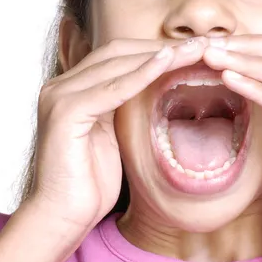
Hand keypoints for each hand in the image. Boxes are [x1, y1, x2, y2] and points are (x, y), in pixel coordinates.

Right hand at [30, 37, 206, 234]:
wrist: (63, 217)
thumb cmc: (90, 182)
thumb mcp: (112, 134)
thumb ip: (123, 106)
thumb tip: (155, 87)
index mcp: (72, 88)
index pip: (118, 56)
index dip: (155, 50)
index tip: (193, 49)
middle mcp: (61, 86)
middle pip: (118, 52)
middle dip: (162, 47)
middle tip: (201, 44)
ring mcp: (59, 96)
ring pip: (117, 64)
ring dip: (159, 56)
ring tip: (194, 49)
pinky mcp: (65, 113)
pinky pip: (111, 89)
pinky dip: (141, 74)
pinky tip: (167, 64)